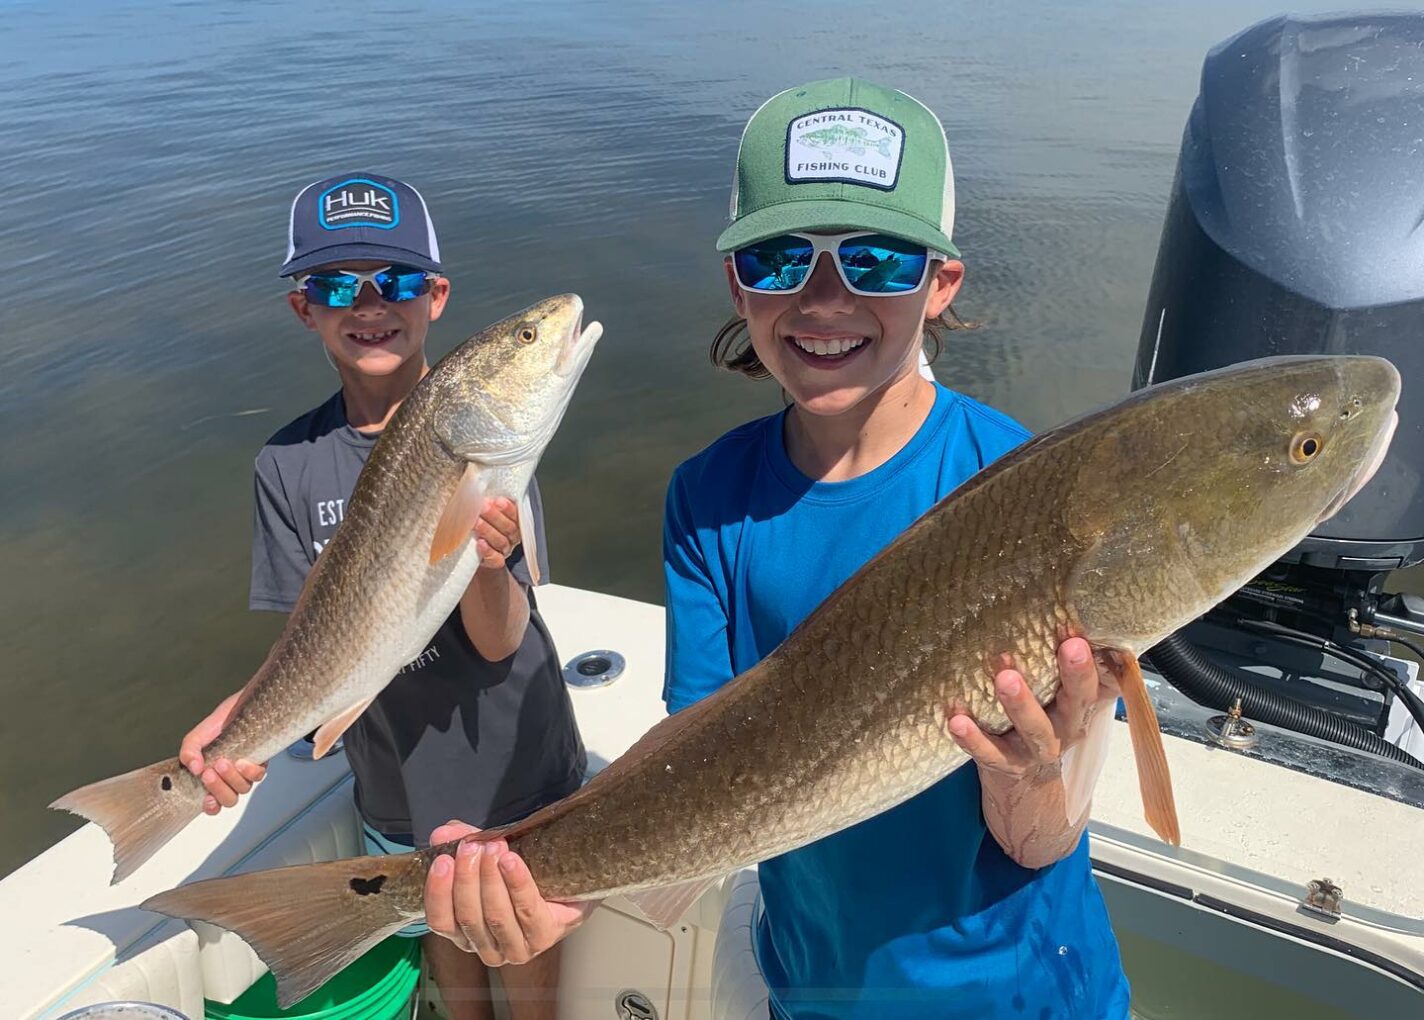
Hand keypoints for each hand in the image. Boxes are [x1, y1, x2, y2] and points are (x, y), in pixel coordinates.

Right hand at [178, 691, 267, 814]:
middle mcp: (231, 777)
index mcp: (214, 776)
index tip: (207, 799)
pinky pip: (258, 775)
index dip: (211, 807)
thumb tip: (193, 768)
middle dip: (217, 789)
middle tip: (209, 773)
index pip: (214, 803)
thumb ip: (189, 751)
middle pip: (228, 799)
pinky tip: (241, 761)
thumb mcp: (197, 736)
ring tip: (222, 762)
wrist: (242, 703)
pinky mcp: (261, 761)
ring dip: (230, 778)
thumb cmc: (220, 722)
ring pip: (242, 788)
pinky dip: (248, 771)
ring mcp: (246, 770)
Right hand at [424, 820, 596, 964]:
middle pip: (469, 917)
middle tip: (470, 848)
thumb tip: (441, 834)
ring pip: (496, 916)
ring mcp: (516, 947)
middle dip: (467, 879)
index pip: (441, 922)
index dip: (438, 893)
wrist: (569, 881)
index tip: (442, 861)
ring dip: (491, 879)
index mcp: (465, 933)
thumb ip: (462, 843)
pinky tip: (511, 861)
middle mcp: (487, 947)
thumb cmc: (521, 873)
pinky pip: (527, 909)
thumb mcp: (486, 855)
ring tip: (493, 847)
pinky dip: (517, 883)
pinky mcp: (543, 937)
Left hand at [473, 498, 520, 569]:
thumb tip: (476, 486)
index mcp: (512, 521)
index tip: (497, 500)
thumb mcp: (482, 510)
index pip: (515, 514)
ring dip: (488, 530)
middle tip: (482, 507)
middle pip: (509, 527)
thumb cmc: (476, 524)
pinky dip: (488, 551)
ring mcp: (503, 550)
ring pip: (501, 541)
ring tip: (475, 522)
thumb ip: (485, 502)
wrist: (470, 551)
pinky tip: (480, 543)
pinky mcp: (494, 562)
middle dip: (495, 516)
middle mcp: (511, 537)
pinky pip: (496, 559)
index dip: (508, 508)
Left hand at [946, 637, 1117, 779]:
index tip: (1078, 639)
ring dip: (1021, 704)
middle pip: (1072, 705)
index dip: (1088, 665)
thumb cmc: (1041, 721)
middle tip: (1068, 648)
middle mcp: (1063, 730)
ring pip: (1033, 729)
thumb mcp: (1060, 700)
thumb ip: (1067, 669)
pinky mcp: (1005, 765)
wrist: (1027, 783)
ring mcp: (1034, 751)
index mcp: (1077, 709)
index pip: (1091, 685)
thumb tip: (1076, 624)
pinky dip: (973, 739)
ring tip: (1005, 678)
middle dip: (1072, 676)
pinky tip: (956, 721)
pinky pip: (990, 753)